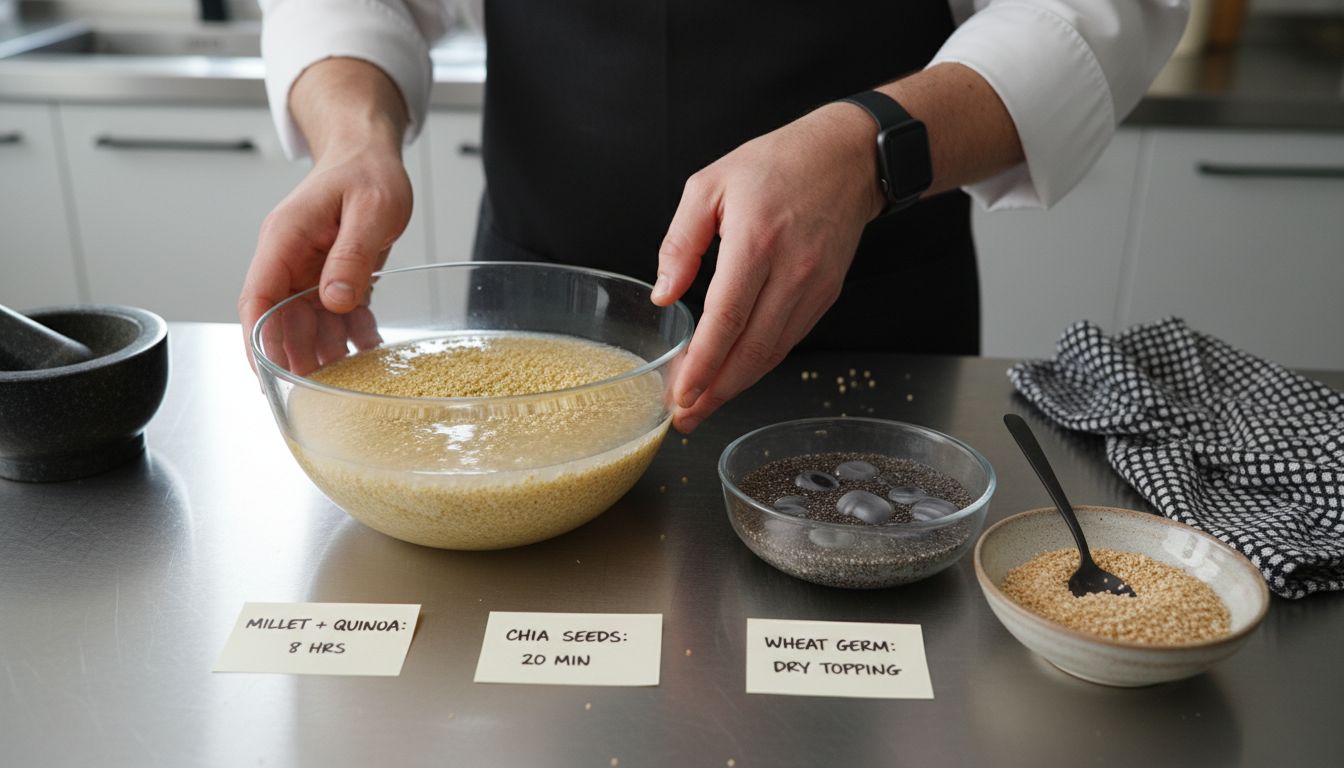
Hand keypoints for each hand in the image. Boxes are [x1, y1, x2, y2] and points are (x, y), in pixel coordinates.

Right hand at [239, 140, 409, 373]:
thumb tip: (334, 299)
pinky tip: (368, 345)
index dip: (257, 338)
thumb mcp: (371, 210)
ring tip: (351, 372)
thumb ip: (352, 254)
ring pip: (307, 321)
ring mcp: (309, 269)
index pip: (257, 296)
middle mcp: (290, 258)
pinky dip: (350, 331)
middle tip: (321, 387)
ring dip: (326, 347)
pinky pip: (334, 313)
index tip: (266, 373)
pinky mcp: (331, 275)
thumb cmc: (367, 171)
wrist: (370, 154)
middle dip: (297, 354)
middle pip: (280, 318)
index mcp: (286, 238)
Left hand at [651, 102, 883, 431]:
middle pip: (752, 349)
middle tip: (685, 418)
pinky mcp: (825, 295)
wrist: (847, 158)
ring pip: (773, 353)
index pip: (727, 318)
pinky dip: (760, 364)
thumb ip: (680, 242)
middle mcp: (791, 270)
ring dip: (736, 385)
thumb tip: (664, 294)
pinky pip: (789, 340)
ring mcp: (814, 287)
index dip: (703, 364)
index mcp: (756, 240)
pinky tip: (734, 374)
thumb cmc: (776, 165)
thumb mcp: (709, 184)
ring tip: (703, 405)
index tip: (680, 393)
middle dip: (716, 391)